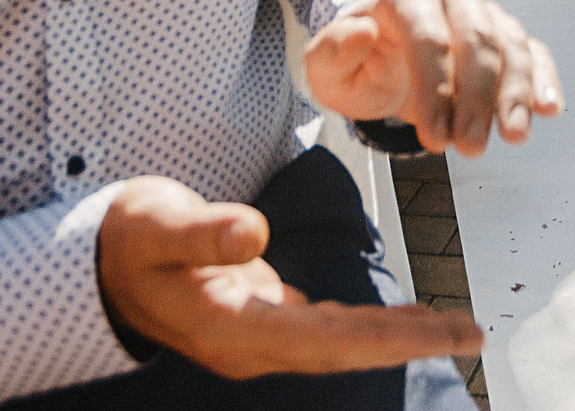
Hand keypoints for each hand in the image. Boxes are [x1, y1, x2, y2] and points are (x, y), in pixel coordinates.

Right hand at [97, 176, 476, 378]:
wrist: (101, 263)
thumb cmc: (129, 239)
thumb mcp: (155, 223)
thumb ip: (203, 231)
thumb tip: (254, 235)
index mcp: (232, 328)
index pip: (324, 339)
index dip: (385, 338)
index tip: (437, 333)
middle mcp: (252, 346)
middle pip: (345, 351)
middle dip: (411, 342)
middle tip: (473, 331)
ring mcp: (260, 338)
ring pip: (343, 344)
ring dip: (401, 336)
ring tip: (457, 327)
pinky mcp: (266, 322)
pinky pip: (332, 331)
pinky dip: (374, 326)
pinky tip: (408, 319)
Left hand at [303, 0, 563, 156]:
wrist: (387, 52)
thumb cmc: (359, 61)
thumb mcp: (327, 65)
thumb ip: (331, 51)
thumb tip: (359, 31)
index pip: (427, 35)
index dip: (435, 87)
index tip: (434, 137)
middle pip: (477, 38)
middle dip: (478, 97)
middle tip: (471, 146)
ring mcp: (484, 14)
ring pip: (512, 44)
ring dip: (516, 93)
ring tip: (514, 135)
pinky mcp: (507, 36)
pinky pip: (534, 52)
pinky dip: (545, 79)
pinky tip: (548, 108)